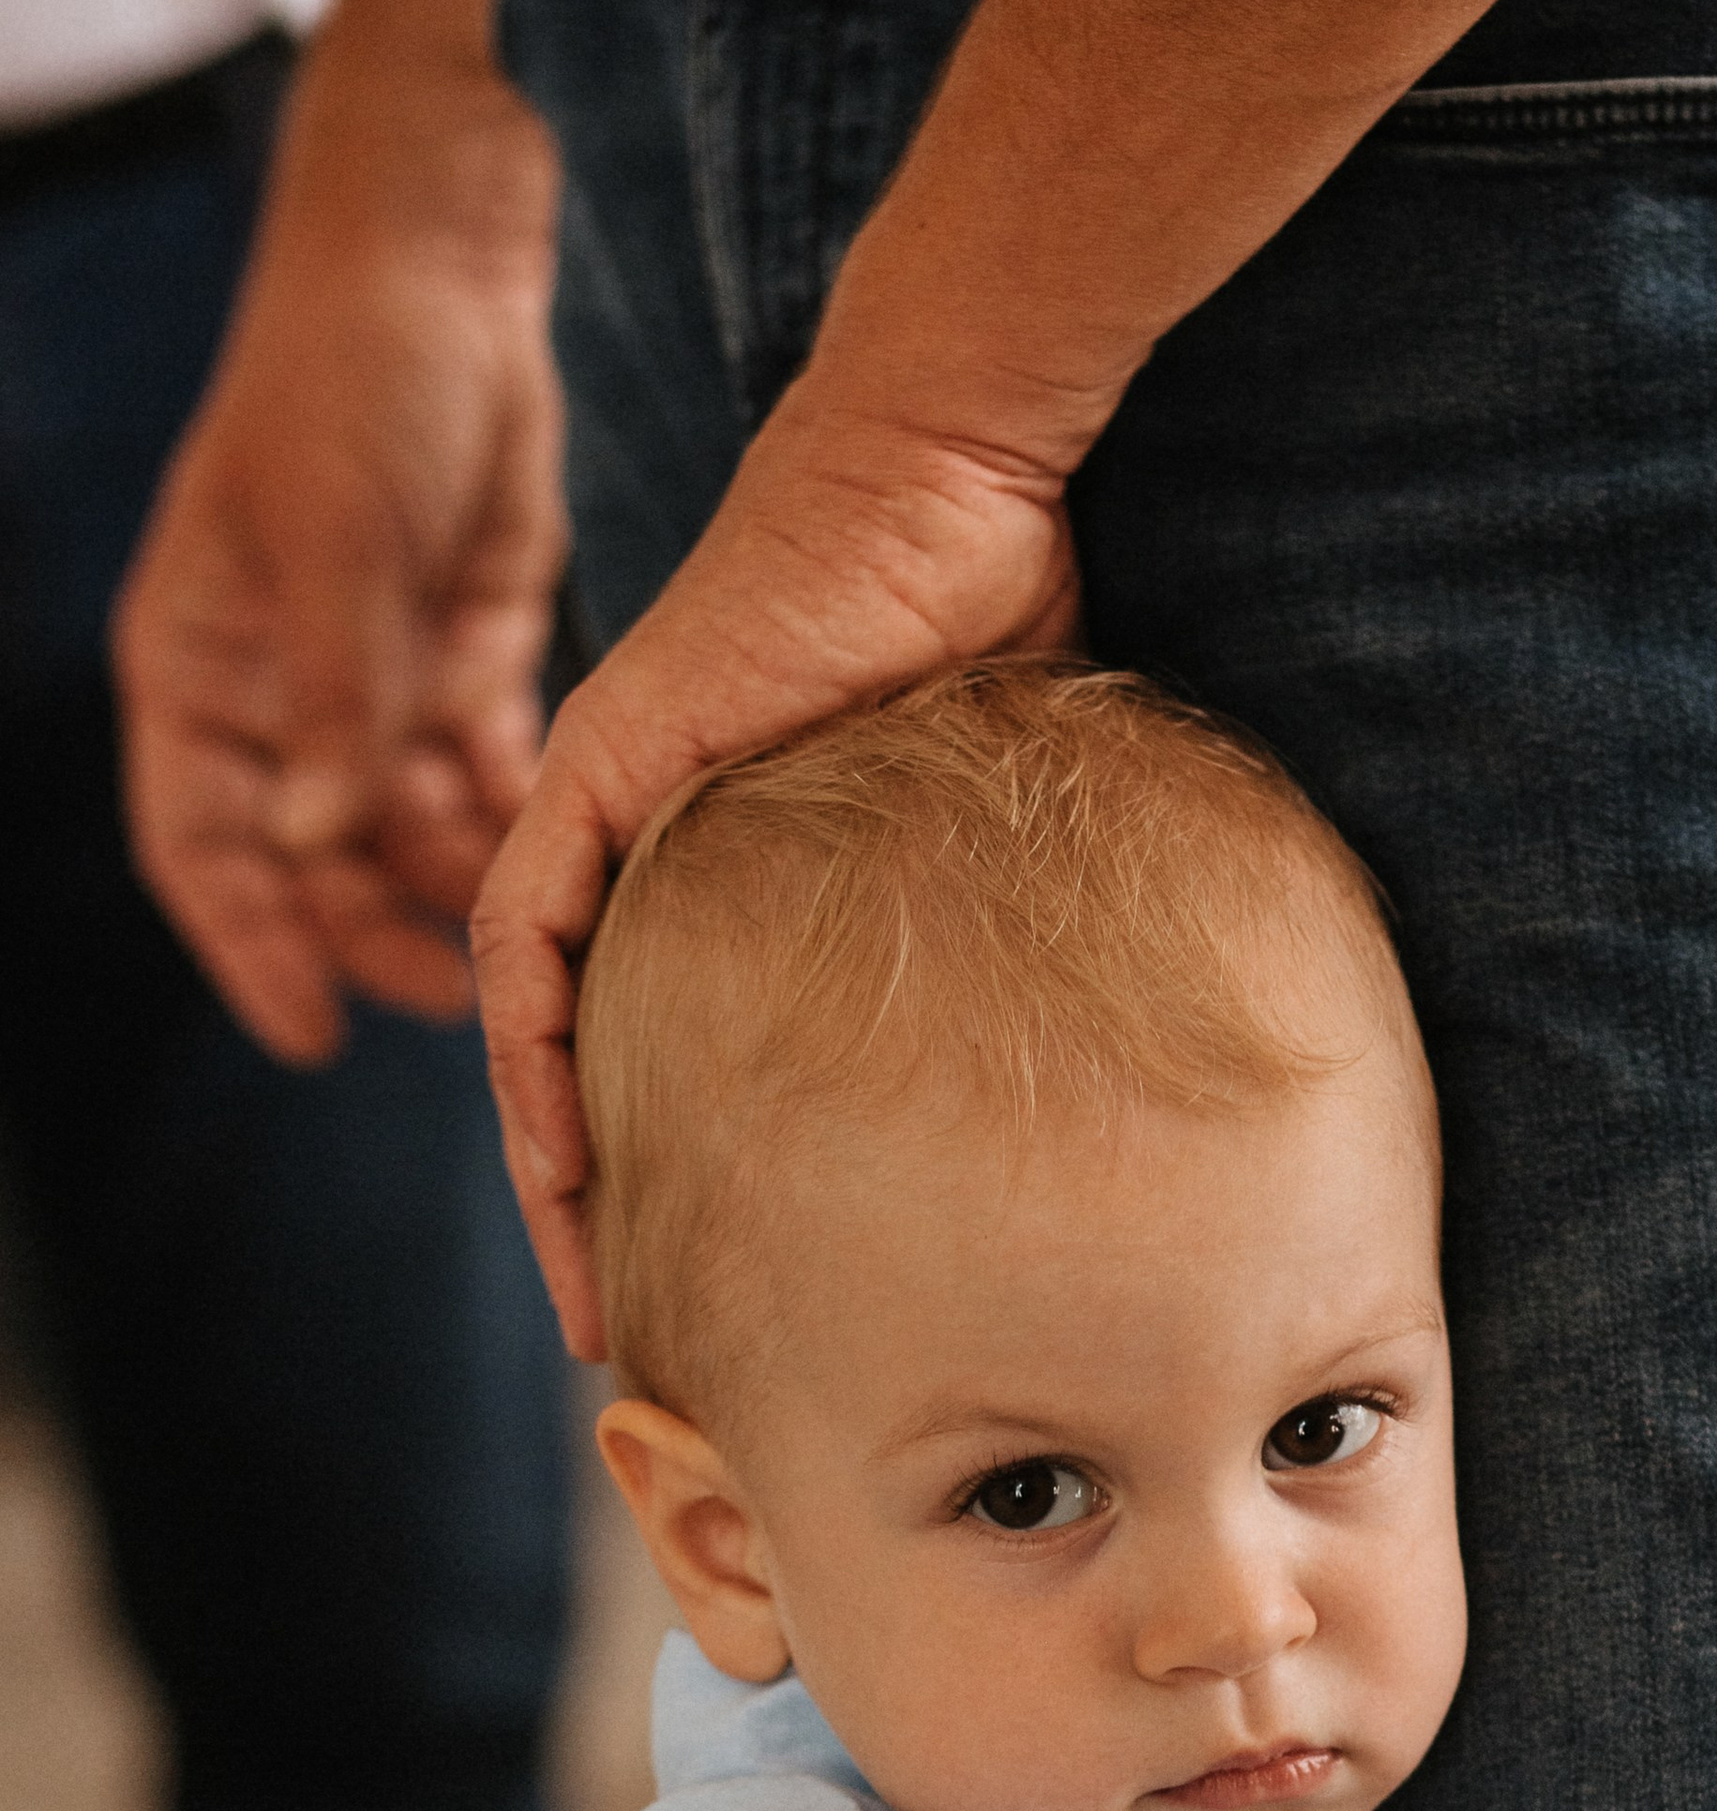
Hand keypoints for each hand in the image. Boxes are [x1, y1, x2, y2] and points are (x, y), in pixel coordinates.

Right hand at [114, 88, 566, 1066]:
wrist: (444, 268)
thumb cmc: (353, 382)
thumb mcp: (336, 542)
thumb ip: (338, 700)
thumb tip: (319, 846)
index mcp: (201, 666)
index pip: (202, 845)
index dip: (250, 946)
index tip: (313, 1034)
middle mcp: (280, 692)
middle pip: (315, 863)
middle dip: (376, 936)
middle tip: (460, 1008)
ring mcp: (372, 682)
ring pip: (405, 836)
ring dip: (457, 893)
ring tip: (528, 954)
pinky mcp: (465, 662)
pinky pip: (483, 782)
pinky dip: (516, 828)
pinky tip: (572, 875)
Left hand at [470, 380, 1083, 1358]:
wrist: (955, 478)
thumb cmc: (1004, 620)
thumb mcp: (985, 827)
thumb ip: (985, 927)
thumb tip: (1095, 1070)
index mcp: (735, 872)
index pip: (673, 1047)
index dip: (676, 1172)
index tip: (712, 1291)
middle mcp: (656, 848)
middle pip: (591, 1060)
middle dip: (603, 1208)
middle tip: (632, 1331)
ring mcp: (612, 805)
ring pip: (537, 1022)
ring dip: (548, 1166)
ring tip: (589, 1289)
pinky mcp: (596, 768)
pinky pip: (526, 943)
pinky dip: (528, 1059)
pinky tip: (558, 1161)